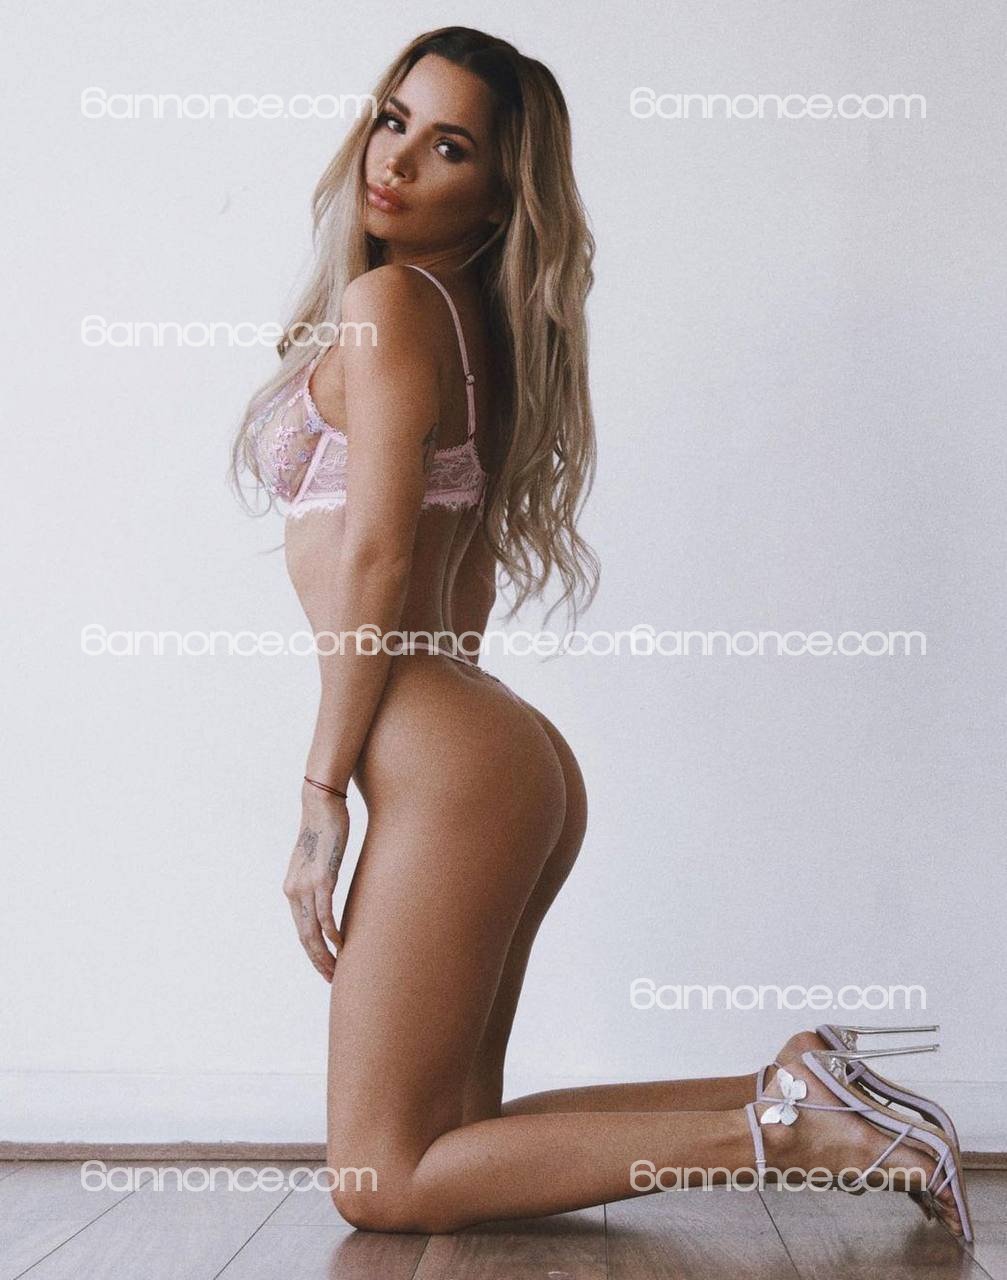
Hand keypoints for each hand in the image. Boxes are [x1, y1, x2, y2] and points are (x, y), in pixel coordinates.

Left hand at [282, 788, 349, 980]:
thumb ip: (320, 879)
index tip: (326, 967)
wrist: (320, 803)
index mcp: (292, 889)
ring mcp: (306, 885)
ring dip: (325, 954)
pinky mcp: (322, 877)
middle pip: (304, 937)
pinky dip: (332, 933)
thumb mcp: (318, 860)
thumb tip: (330, 889)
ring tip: (338, 970)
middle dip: (317, 961)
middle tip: (332, 980)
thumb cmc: (323, 829)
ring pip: (312, 931)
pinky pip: (325, 913)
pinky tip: (341, 945)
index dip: (312, 952)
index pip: (301, 930)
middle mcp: (294, 891)